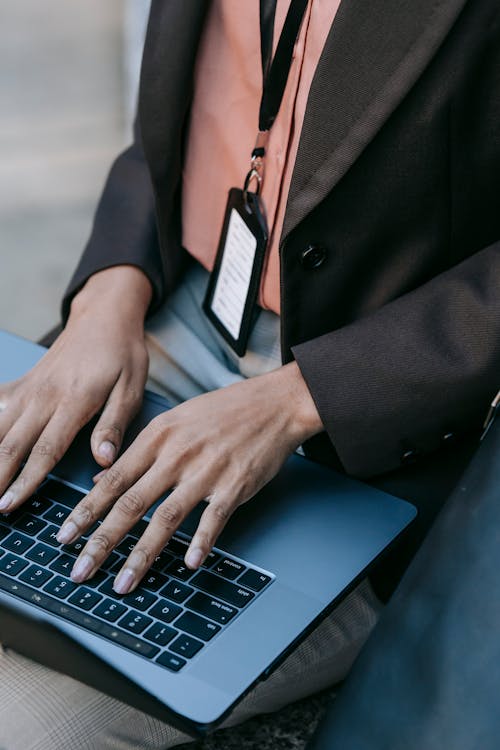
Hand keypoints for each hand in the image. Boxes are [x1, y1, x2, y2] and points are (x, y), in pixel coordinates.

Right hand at [0, 265, 151, 513]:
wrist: (105, 315)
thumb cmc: (123, 353)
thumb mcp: (132, 388)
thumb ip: (114, 425)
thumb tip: (104, 461)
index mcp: (74, 400)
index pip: (45, 449)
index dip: (25, 480)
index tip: (10, 505)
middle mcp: (44, 395)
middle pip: (12, 443)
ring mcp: (30, 387)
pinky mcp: (24, 382)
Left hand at [59, 362, 322, 592]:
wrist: (273, 403)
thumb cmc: (223, 411)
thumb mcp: (174, 421)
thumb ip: (139, 451)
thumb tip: (102, 478)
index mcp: (158, 436)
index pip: (113, 479)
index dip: (86, 511)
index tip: (64, 536)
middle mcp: (176, 455)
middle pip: (131, 504)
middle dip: (101, 541)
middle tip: (80, 570)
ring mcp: (206, 471)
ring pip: (165, 518)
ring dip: (142, 555)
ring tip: (124, 583)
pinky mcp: (235, 485)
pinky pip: (214, 520)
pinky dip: (201, 544)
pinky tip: (189, 565)